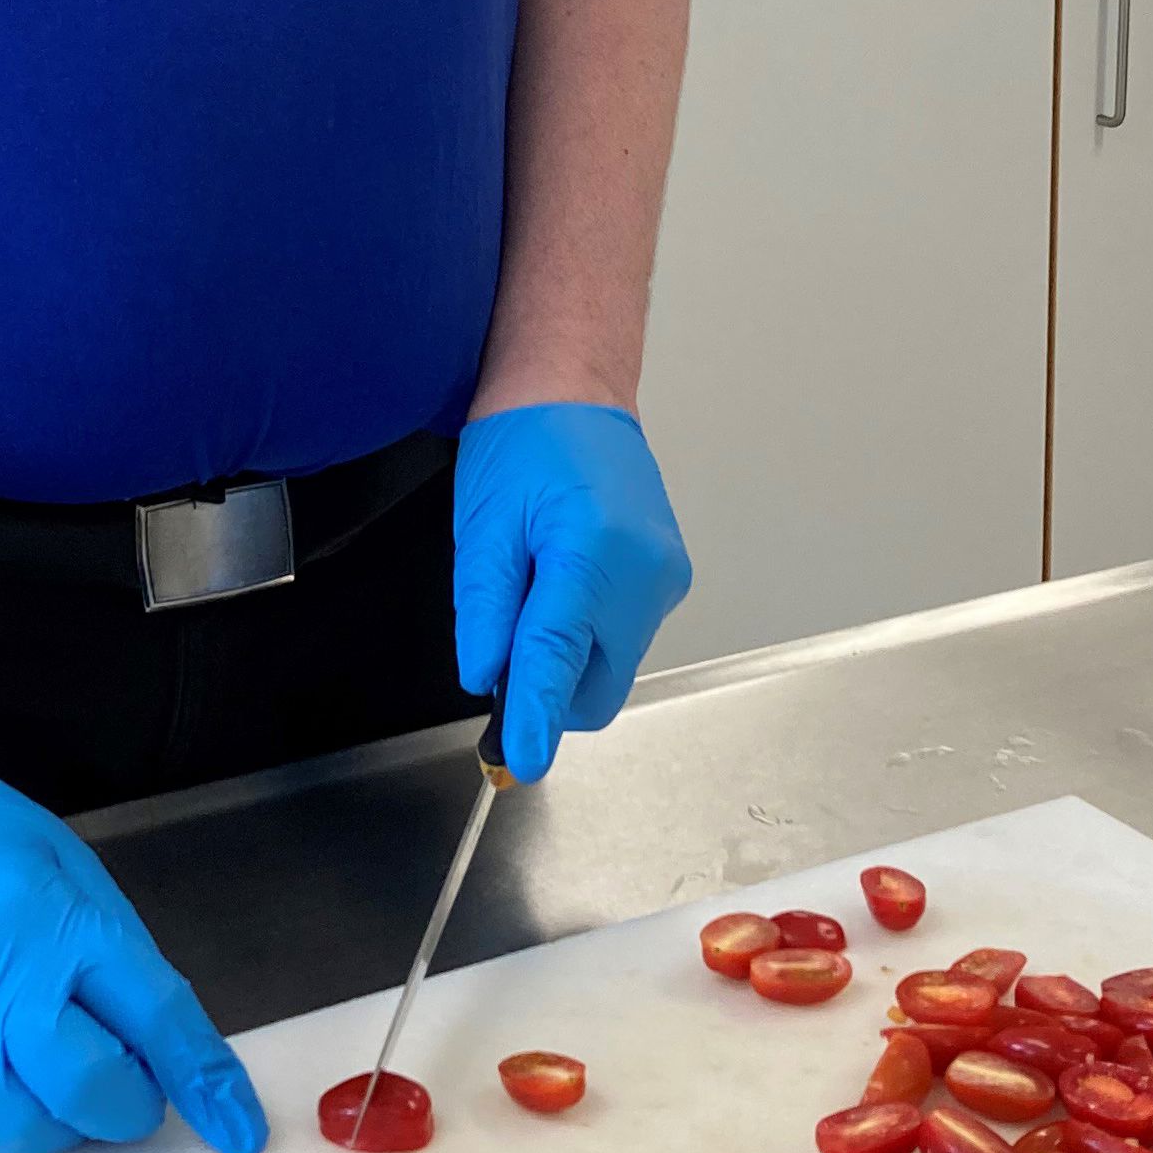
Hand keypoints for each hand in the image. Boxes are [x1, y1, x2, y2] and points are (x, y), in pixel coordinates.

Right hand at [0, 717, 267, 1152]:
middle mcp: (1, 997)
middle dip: (126, 1104)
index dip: (206, 1085)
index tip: (237, 1129)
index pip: (158, 1025)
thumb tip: (155, 1038)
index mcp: (60, 930)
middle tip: (123, 1079)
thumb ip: (113, 954)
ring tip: (54, 1072)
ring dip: (62, 1121)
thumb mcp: (65, 867)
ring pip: (26, 1133)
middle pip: (92, 1095)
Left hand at [452, 403, 690, 783]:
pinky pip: (622, 636)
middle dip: (547, 689)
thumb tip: (486, 679)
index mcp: (592, 551)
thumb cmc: (526, 442)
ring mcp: (666, 577)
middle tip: (501, 642)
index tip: (519, 762)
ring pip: (610, 665)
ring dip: (566, 657)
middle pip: (595, 684)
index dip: (535, 718)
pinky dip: (587, 633)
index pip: (559, 658)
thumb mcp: (483, 526)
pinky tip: (562, 581)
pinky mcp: (669, 578)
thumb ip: (484, 610)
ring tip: (534, 590)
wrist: (575, 391)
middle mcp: (645, 572)